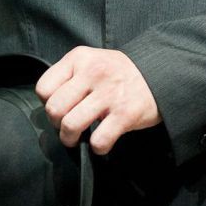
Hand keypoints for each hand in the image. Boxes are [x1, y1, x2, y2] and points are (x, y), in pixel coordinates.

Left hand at [37, 46, 161, 154]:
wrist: (161, 73)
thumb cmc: (121, 73)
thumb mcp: (93, 60)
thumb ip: (70, 75)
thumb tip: (49, 104)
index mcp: (80, 58)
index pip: (44, 88)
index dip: (48, 103)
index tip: (62, 107)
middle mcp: (93, 72)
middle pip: (54, 109)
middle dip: (57, 125)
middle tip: (68, 125)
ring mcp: (110, 93)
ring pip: (70, 126)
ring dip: (71, 139)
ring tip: (79, 138)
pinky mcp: (125, 113)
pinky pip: (98, 140)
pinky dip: (97, 147)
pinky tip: (102, 141)